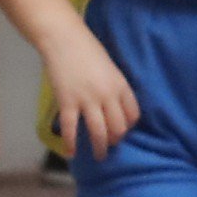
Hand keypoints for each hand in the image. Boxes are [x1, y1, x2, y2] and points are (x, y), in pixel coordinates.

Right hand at [48, 33, 141, 158]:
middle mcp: (108, 96)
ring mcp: (87, 100)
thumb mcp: (110, 68)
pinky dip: (71, 143)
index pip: (133, 115)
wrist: (64, 39)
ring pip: (98, 132)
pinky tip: (72, 153)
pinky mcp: (68, 102)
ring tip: (99, 157)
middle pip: (118, 127)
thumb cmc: (87, 50)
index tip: (123, 131)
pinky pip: (71, 128)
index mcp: (121, 86)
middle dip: (116, 140)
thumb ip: (114, 87)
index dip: (129, 127)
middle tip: (110, 147)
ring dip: (100, 148)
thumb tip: (114, 106)